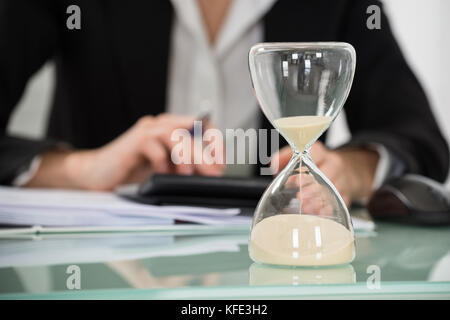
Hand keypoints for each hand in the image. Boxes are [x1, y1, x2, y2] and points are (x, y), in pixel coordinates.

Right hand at [26, 114, 224, 189]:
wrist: (98, 174)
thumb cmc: (132, 172)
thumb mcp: (167, 169)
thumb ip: (186, 167)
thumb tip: (210, 173)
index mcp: (173, 128)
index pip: (203, 125)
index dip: (215, 142)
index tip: (220, 164)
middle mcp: (162, 125)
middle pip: (192, 132)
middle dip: (205, 155)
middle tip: (212, 173)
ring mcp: (148, 130)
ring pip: (176, 135)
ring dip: (185, 156)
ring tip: (185, 174)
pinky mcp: (134, 139)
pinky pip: (154, 145)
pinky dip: (161, 161)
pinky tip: (159, 173)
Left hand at [271, 141, 378, 205]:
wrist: (350, 171)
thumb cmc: (320, 166)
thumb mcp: (304, 156)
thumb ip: (286, 158)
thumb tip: (273, 165)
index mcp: (321, 154)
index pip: (315, 154)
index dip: (304, 165)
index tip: (294, 177)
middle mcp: (333, 165)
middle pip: (324, 174)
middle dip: (311, 186)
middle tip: (300, 196)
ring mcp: (341, 180)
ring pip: (331, 190)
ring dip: (318, 200)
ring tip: (306, 207)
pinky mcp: (346, 195)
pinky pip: (338, 202)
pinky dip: (328, 209)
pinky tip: (320, 214)